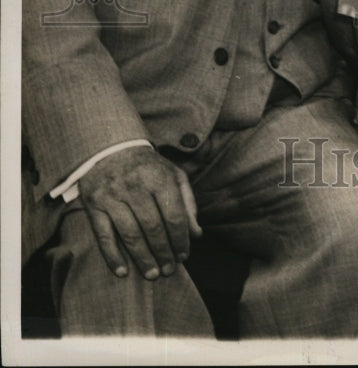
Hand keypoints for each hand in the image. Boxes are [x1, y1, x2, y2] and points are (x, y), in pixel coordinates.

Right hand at [78, 145, 201, 279]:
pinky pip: (104, 235)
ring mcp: (113, 196)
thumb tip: (197, 234)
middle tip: (169, 270)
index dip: (180, 239)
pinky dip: (112, 256)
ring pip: (130, 234)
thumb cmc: (148, 167)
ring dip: (142, 258)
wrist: (110, 148)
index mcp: (159, 177)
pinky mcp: (94, 205)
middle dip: (163, 252)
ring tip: (152, 274)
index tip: (184, 256)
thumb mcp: (173, 175)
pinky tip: (122, 272)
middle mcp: (136, 186)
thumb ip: (187, 203)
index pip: (173, 214)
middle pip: (152, 227)